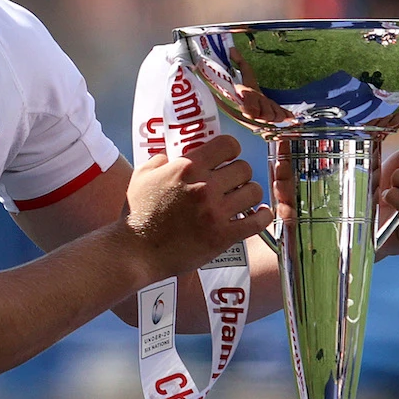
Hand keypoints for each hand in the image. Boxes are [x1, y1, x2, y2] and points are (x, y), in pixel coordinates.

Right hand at [121, 134, 273, 280]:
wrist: (136, 253)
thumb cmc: (136, 215)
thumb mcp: (141, 177)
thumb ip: (159, 161)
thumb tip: (170, 156)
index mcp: (187, 167)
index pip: (228, 145)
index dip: (231, 149)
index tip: (228, 157)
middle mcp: (205, 187)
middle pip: (244, 168)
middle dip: (240, 173)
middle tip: (232, 182)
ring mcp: (216, 212)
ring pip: (254, 192)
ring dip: (250, 194)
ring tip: (242, 199)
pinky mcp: (223, 236)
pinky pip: (258, 221)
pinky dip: (263, 216)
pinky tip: (259, 214)